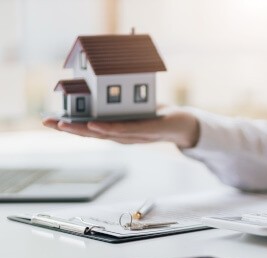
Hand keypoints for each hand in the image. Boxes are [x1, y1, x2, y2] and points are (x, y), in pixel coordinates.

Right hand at [42, 110, 199, 147]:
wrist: (184, 125)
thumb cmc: (157, 115)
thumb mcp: (135, 104)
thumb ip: (119, 98)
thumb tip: (103, 77)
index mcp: (117, 129)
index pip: (89, 128)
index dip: (69, 125)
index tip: (49, 120)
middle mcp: (122, 136)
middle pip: (91, 134)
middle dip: (68, 129)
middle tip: (47, 123)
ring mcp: (132, 136)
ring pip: (104, 135)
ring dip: (83, 130)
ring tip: (64, 125)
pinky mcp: (145, 132)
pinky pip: (125, 131)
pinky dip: (109, 129)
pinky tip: (96, 125)